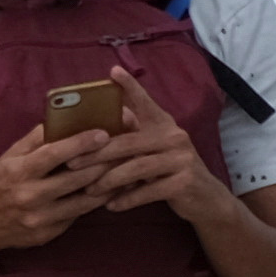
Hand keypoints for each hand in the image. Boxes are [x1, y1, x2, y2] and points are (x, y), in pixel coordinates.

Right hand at [0, 123, 118, 254]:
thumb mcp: (8, 158)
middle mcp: (29, 196)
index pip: (53, 154)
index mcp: (17, 172)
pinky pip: (78, 215)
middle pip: (75, 178)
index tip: (103, 133)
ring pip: (83, 200)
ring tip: (125, 168)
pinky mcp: (48, 234)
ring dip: (107, 183)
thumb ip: (35, 140)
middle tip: (126, 149)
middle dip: (104, 162)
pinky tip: (110, 191)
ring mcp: (40, 218)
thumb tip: (63, 117)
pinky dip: (96, 202)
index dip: (80, 143)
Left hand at [84, 70, 219, 220]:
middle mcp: (174, 136)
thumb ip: (132, 137)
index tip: (112, 71)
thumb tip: (93, 131)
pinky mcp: (184, 182)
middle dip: (96, 154)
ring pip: (136, 168)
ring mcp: (181, 159)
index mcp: (164, 124)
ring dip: (109, 181)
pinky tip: (110, 205)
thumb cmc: (169, 170)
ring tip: (89, 190)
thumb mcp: (153, 149)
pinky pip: (149, 191)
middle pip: (128, 142)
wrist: (204, 197)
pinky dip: (127, 199)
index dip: (130, 86)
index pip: (145, 102)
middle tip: (71, 163)